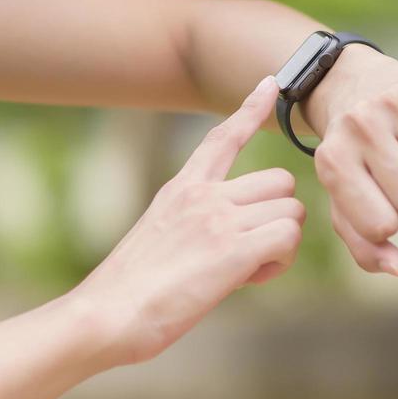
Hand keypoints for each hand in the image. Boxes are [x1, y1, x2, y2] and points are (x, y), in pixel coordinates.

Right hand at [74, 75, 303, 367]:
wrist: (107, 314)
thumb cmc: (128, 292)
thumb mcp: (158, 238)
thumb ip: (195, 225)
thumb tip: (232, 240)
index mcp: (181, 189)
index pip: (222, 137)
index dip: (251, 108)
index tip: (271, 83)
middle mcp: (203, 195)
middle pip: (280, 181)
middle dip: (277, 216)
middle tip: (250, 251)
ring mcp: (218, 220)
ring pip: (290, 212)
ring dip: (279, 243)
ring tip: (244, 271)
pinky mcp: (233, 250)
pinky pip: (286, 239)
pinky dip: (278, 263)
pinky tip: (248, 279)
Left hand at [306, 44, 397, 277]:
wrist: (346, 83)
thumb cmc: (348, 155)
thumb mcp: (342, 198)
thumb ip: (365, 246)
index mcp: (333, 160)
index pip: (382, 225)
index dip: (387, 222)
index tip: (377, 202)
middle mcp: (361, 126)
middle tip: (393, 175)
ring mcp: (395, 101)